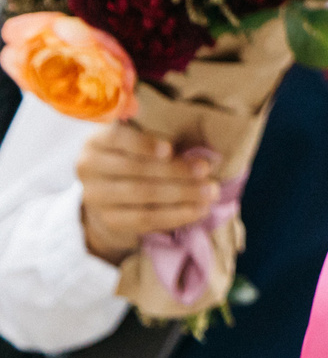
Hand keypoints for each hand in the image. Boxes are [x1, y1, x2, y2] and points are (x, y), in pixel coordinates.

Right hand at [78, 125, 219, 264]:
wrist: (113, 193)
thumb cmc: (138, 155)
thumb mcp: (142, 140)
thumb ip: (162, 138)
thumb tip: (200, 148)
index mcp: (96, 141)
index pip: (116, 138)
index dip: (143, 144)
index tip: (170, 148)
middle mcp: (88, 168)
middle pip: (134, 169)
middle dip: (174, 170)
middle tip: (206, 169)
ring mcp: (95, 197)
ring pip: (141, 195)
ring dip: (181, 193)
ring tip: (210, 191)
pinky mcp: (110, 220)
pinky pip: (145, 219)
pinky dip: (176, 214)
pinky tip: (199, 209)